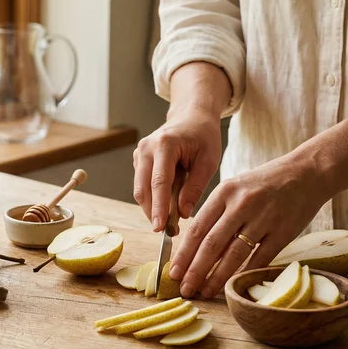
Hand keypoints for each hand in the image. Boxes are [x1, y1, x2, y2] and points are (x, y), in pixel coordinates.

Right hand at [133, 112, 221, 229]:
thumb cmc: (203, 136)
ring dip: (151, 207)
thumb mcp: (208, 161)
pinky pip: (142, 185)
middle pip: (143, 188)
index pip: (159, 182)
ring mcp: (140, 153)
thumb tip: (183, 213)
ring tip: (169, 222)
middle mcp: (146, 148)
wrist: (192, 116)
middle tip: (167, 232)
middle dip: (152, 212)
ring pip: (139, 189)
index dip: (158, 207)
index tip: (159, 228)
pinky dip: (152, 198)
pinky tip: (166, 205)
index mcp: (165, 144)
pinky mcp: (139, 160)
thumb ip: (195, 187)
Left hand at [168, 154, 332, 298]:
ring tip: (205, 291)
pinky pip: (260, 258)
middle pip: (211, 244)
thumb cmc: (266, 182)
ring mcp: (263, 219)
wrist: (308, 171)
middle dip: (195, 270)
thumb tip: (194, 244)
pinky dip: (245, 273)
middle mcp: (241, 205)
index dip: (184, 253)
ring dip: (216, 277)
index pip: (197, 228)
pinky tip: (233, 286)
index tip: (173, 271)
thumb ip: (216, 211)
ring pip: (234, 255)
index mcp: (225, 192)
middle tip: (184, 289)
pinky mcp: (283, 232)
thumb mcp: (235, 187)